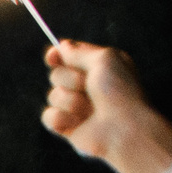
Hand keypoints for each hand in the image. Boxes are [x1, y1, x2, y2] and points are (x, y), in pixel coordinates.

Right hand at [41, 42, 171, 172]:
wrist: (123, 127)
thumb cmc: (119, 91)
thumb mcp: (104, 59)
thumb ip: (79, 52)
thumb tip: (62, 46)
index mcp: (98, 66)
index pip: (70, 56)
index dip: (58, 55)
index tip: (52, 56)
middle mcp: (86, 85)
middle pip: (56, 74)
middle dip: (70, 79)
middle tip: (88, 86)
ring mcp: (76, 106)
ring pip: (52, 95)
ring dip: (70, 101)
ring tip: (89, 109)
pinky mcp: (67, 126)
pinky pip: (48, 116)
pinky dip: (61, 119)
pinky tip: (78, 123)